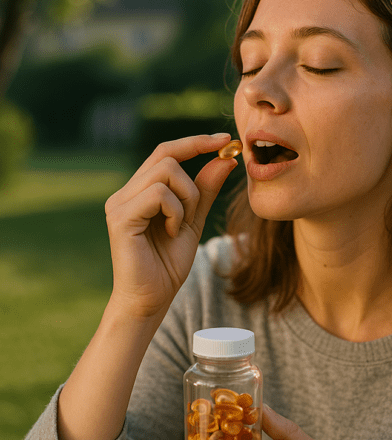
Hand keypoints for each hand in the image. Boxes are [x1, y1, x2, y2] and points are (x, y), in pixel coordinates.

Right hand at [105, 134, 236, 318]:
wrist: (151, 299)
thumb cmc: (168, 264)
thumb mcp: (194, 220)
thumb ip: (206, 190)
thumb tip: (225, 159)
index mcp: (139, 190)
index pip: (166, 152)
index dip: (195, 142)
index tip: (225, 139)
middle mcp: (125, 192)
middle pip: (167, 156)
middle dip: (193, 183)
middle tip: (194, 214)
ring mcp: (119, 203)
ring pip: (166, 172)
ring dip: (187, 199)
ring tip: (180, 226)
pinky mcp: (120, 218)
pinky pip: (159, 194)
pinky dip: (176, 212)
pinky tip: (171, 233)